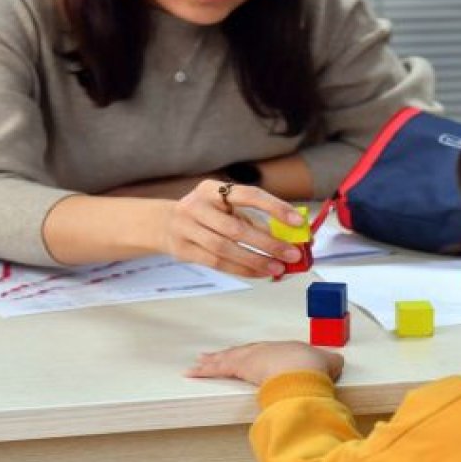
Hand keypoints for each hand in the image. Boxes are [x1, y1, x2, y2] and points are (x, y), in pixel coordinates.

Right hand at [161, 179, 307, 277]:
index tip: (297, 221)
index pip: (248, 195)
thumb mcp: (226, 208)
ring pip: (225, 249)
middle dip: (268, 243)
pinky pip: (217, 263)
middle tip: (292, 255)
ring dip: (255, 261)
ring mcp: (186, 228)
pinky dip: (241, 270)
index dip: (275, 207)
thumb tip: (287, 236)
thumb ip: (254, 219)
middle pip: (236, 228)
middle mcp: (196, 205)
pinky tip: (259, 272)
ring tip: (277, 268)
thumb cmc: (205, 214)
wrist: (163, 223)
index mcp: (211, 189)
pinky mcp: (183, 250)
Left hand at [187, 341, 344, 385]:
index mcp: (283, 349)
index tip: (247, 357)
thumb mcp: (328, 363)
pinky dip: (203, 370)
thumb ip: (330, 363)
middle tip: (214, 356)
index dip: (254, 354)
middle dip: (228, 355)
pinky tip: (191, 372)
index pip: (264, 352)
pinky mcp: (239, 367)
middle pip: (241, 352)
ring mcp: (251, 357)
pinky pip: (216, 368)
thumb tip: (336, 363)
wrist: (304, 368)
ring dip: (211, 361)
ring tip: (198, 363)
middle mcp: (264, 350)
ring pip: (225, 358)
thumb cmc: (314, 367)